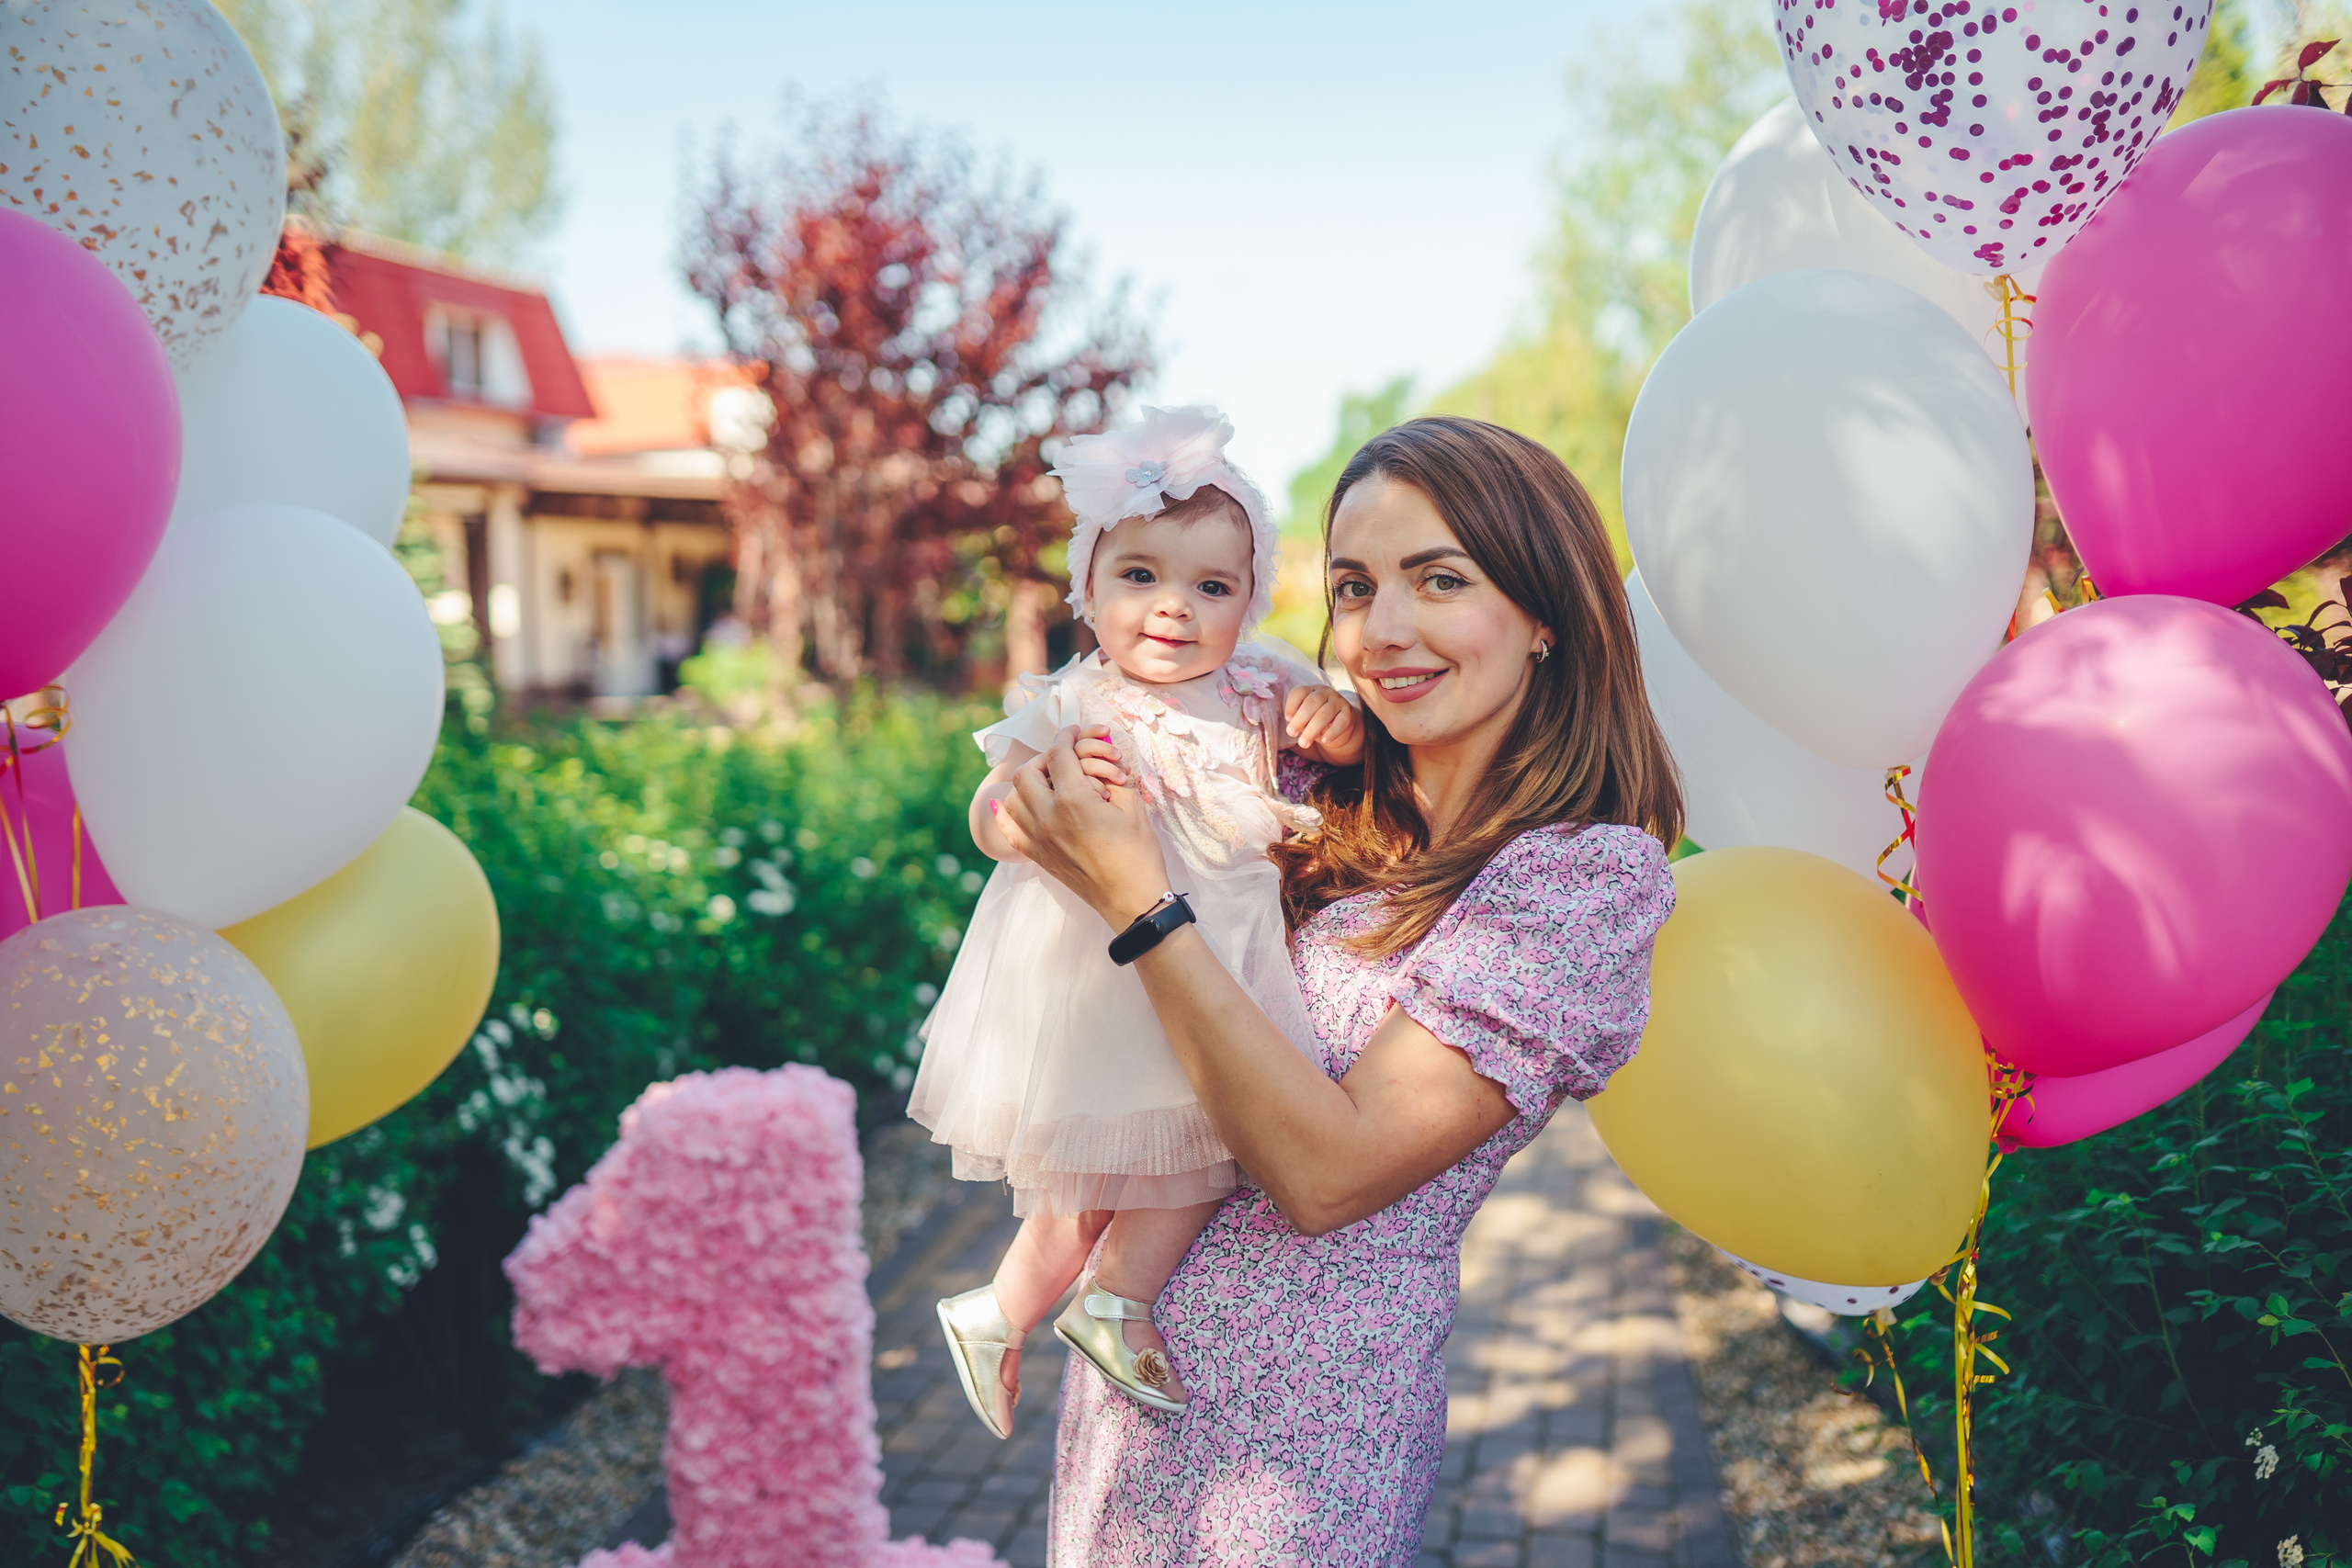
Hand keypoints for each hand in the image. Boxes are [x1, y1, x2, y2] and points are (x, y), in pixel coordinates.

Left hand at [994, 727, 1171, 926]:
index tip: (1073, 731)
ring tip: (1048, 783)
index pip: (1060, 754)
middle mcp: (1047, 817)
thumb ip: (1110, 774)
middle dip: (1044, 759)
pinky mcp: (1037, 856)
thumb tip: (1097, 754)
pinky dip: (1008, 812)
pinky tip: (1015, 805)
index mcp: (1074, 800)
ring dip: (1027, 784)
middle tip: (1064, 759)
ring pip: (1013, 798)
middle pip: (1027, 772)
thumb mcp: (1132, 806)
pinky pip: (1009, 828)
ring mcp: (1037, 838)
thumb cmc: (1139, 854)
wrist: (1131, 900)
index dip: (1067, 736)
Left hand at [1284, 684, 1363, 764]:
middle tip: (1291, 733)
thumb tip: (1293, 728)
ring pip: (1324, 714)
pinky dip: (1332, 732)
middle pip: (1311, 703)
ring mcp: (1338, 701)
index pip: (1299, 692)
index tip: (1287, 719)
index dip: (1291, 705)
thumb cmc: (1316, 721)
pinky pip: (1340, 722)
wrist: (1340, 727)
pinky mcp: (1349, 713)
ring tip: (1303, 743)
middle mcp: (1325, 692)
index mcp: (1311, 690)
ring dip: (1312, 730)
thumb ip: (1299, 720)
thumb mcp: (1306, 718)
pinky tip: (1324, 741)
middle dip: (1300, 719)